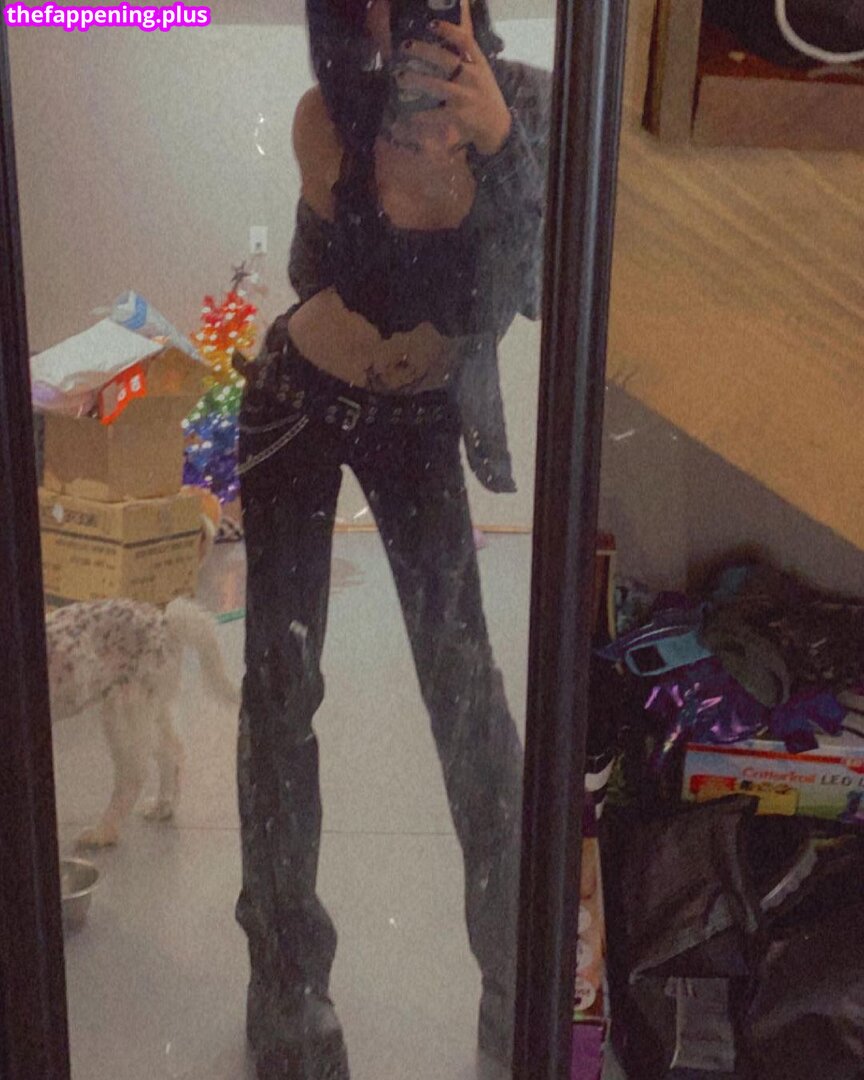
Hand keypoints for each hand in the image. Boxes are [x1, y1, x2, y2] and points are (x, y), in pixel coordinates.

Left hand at [395, 0, 511, 155]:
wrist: (498, 128)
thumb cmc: (484, 99)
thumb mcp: (482, 75)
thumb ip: (467, 62)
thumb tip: (439, 49)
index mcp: (480, 65)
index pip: (466, 41)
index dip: (448, 30)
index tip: (431, 25)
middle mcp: (473, 78)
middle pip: (446, 59)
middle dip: (423, 51)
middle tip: (405, 46)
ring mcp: (466, 97)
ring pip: (437, 86)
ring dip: (416, 80)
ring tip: (400, 78)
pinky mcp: (459, 116)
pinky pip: (435, 114)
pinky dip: (421, 114)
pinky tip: (410, 114)